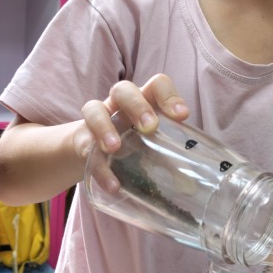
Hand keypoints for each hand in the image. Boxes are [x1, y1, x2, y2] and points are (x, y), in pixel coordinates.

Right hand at [73, 74, 189, 184]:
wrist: (89, 151)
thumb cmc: (130, 143)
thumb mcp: (151, 146)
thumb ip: (168, 159)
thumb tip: (191, 187)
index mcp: (143, 101)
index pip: (157, 85)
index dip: (169, 96)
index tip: (182, 117)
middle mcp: (118, 104)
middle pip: (123, 90)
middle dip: (137, 106)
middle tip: (149, 127)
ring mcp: (97, 119)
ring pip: (94, 109)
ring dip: (105, 127)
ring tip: (115, 148)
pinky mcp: (81, 139)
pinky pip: (85, 147)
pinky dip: (98, 166)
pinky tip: (112, 183)